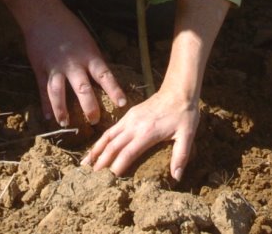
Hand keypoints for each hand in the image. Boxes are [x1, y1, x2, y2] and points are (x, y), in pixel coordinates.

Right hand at [22, 8, 127, 129]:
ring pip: (58, 93)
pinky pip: (43, 89)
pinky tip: (48, 117)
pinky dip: (45, 104)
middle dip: (89, 107)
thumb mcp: (87, 40)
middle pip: (82, 89)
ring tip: (66, 124)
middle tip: (95, 121)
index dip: (114, 90)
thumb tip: (103, 78)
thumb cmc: (69, 26)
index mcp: (88, 55)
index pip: (104, 75)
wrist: (43, 14)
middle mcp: (72, 63)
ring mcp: (55, 67)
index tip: (122, 104)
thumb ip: (93, 60)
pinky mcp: (40, 68)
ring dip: (62, 110)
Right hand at [83, 87, 199, 180]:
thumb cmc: (184, 114)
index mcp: (147, 133)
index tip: (109, 181)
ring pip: (107, 136)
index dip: (117, 168)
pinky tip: (96, 148)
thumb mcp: (187, 135)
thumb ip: (180, 156)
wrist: (178, 90)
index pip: (127, 154)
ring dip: (96, 151)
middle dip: (101, 163)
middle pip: (113, 146)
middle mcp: (134, 126)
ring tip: (85, 164)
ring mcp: (129, 119)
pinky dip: (101, 140)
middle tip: (91, 178)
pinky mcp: (128, 115)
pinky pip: (111, 130)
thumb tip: (177, 177)